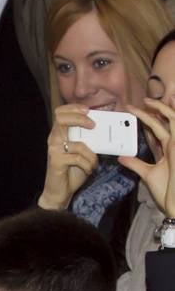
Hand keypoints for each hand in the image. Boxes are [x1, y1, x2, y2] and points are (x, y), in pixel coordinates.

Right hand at [38, 104, 98, 209]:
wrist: (60, 191)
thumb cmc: (73, 169)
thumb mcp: (83, 150)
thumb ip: (88, 138)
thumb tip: (106, 127)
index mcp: (60, 134)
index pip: (60, 112)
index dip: (73, 108)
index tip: (88, 110)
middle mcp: (54, 140)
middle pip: (61, 119)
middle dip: (80, 119)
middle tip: (93, 125)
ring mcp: (54, 151)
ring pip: (77, 143)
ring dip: (91, 154)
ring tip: (93, 162)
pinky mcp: (56, 162)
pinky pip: (78, 158)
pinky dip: (88, 165)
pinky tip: (88, 170)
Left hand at [123, 99, 174, 216]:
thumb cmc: (167, 190)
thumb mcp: (147, 174)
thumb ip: (135, 164)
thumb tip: (120, 157)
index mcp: (167, 150)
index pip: (156, 130)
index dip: (147, 120)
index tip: (133, 113)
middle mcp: (174, 144)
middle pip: (163, 122)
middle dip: (152, 111)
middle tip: (139, 101)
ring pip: (171, 119)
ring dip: (161, 108)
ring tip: (149, 99)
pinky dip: (171, 113)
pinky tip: (167, 103)